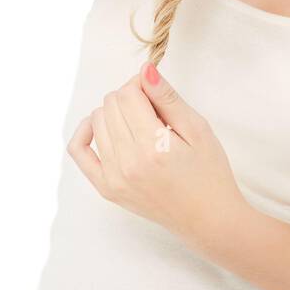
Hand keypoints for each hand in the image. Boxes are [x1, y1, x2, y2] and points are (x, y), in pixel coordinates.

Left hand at [67, 61, 246, 243]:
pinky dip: (86, 132)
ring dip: (115, 113)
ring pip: (96, 121)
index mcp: (153, 147)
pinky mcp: (107, 189)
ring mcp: (113, 178)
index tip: (156, 92)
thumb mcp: (198, 129)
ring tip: (140, 124)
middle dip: (130, 97)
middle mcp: (128, 164)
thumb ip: (168, 98)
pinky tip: (102, 127)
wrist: (209, 219)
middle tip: (153, 111)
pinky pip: (79, 151)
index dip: (141, 84)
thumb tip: (144, 70)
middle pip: (110, 105)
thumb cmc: (210, 173)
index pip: (128, 94)